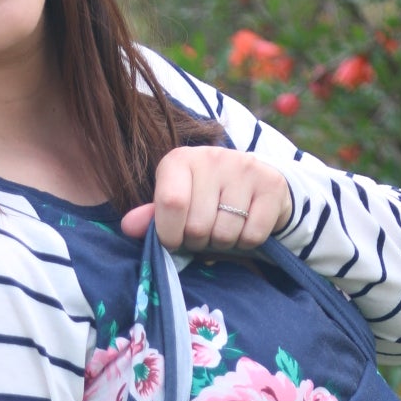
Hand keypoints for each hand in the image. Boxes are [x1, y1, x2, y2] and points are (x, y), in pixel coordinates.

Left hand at [119, 146, 291, 251]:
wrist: (254, 183)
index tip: (174, 240)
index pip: (171, 203)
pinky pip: (252, 235)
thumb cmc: (206, 199)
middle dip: (198, 241)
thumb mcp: (176, 204)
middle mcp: (212, 156)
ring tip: (224, 227)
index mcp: (179, 160)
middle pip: (198, 226)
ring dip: (223, 243)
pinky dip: (247, 242)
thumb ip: (153, 217)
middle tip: (204, 232)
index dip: (170, 234)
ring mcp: (244, 167)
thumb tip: (128, 227)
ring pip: (225, 234)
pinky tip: (245, 226)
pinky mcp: (271, 184)